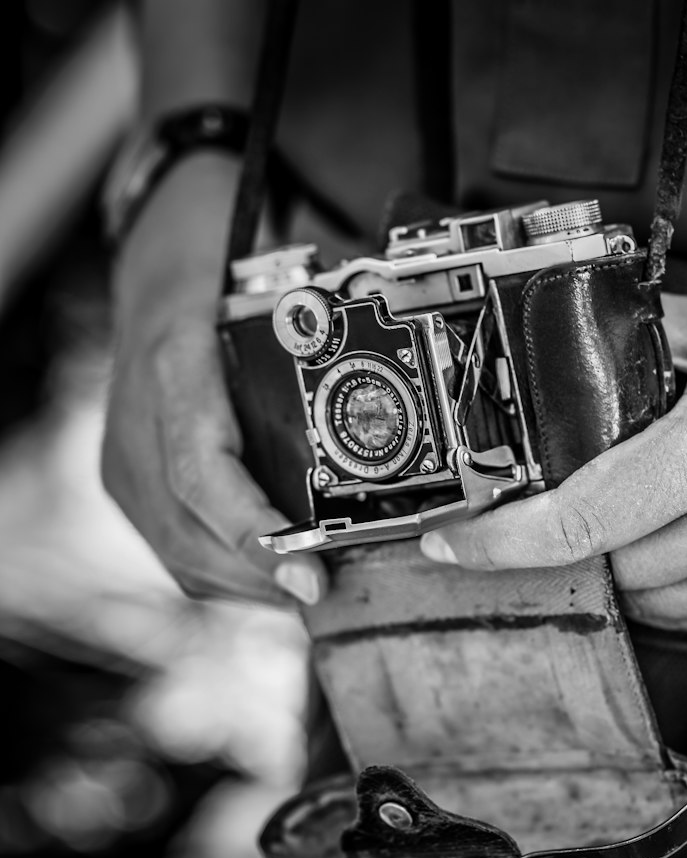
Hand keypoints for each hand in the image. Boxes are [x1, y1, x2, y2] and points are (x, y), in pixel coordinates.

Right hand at [102, 153, 326, 605]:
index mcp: (175, 370)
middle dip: (265, 575)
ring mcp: (125, 458)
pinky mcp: (127, 480)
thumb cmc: (219, 273)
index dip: (255, 535)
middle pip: (191, 534)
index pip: (203, 475)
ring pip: (181, 551)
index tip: (310, 577)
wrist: (156, 267)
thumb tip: (388, 417)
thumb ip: (318, 347)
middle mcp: (137, 424)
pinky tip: (270, 571)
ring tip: (310, 587)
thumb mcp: (271, 292)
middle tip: (330, 589)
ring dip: (250, 582)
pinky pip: (173, 545)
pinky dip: (226, 569)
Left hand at [420, 288, 686, 634]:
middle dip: (557, 553)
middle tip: (535, 519)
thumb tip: (571, 346)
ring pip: (644, 610)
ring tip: (613, 527)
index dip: (500, 541)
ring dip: (610, 575)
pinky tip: (669, 551)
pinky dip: (661, 595)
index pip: (579, 519)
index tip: (450, 541)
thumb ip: (645, 342)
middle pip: (603, 574)